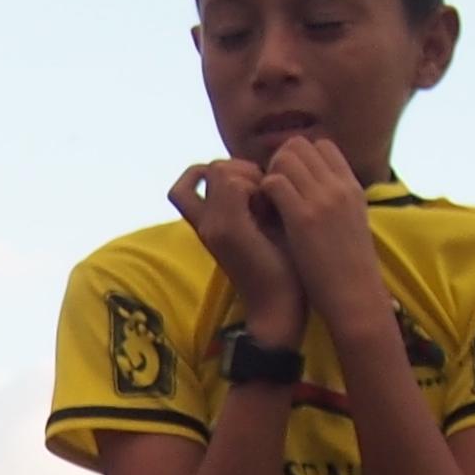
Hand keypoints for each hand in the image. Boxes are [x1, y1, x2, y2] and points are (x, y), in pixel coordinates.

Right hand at [167, 156, 302, 342]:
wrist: (278, 307)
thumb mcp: (264, 225)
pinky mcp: (227, 229)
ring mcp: (212, 225)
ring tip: (270, 202)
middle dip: (242, 167)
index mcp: (209, 223)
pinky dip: (256, 185)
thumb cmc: (281, 268)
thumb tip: (269, 169)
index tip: (255, 187)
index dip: (225, 168)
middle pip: (210, 167)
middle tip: (267, 193)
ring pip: (220, 169)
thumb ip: (256, 199)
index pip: (194, 178)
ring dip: (250, 175)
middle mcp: (204, 223)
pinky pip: (233, 183)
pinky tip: (272, 207)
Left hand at [253, 132, 387, 334]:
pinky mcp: (303, 218)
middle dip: (278, 163)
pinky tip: (262, 214)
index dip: (299, 159)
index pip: (322, 146)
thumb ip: (337, 200)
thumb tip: (317, 189)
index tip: (289, 183)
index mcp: (352, 186)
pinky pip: (273, 183)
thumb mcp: (352, 223)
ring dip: (267, 176)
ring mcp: (322, 199)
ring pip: (284, 159)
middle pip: (300, 146)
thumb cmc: (349, 269)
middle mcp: (339, 185)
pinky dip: (261, 193)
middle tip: (271, 192)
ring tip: (265, 203)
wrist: (356, 296)